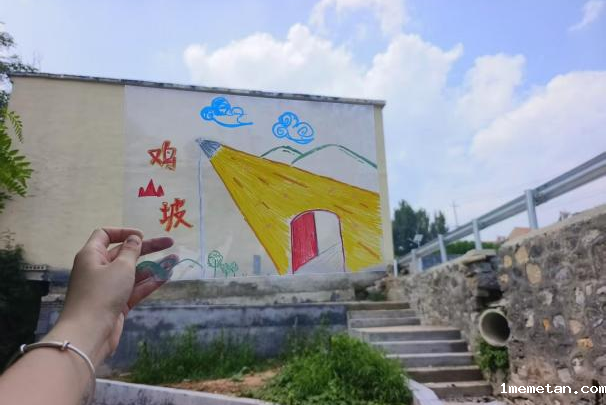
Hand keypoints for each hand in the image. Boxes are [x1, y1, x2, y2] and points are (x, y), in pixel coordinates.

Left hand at [45, 228, 173, 365]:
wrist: (89, 332)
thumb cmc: (102, 293)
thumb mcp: (120, 267)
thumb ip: (131, 251)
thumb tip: (134, 239)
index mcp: (92, 255)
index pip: (105, 235)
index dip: (123, 232)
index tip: (141, 236)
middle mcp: (98, 269)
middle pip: (124, 253)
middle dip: (147, 248)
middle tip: (169, 243)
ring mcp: (108, 287)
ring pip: (133, 272)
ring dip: (153, 266)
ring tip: (175, 261)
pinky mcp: (117, 303)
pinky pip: (135, 288)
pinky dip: (150, 282)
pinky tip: (167, 277)